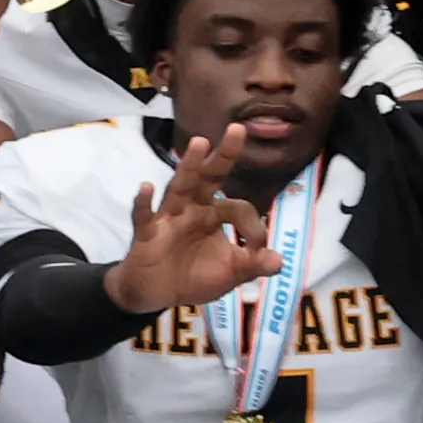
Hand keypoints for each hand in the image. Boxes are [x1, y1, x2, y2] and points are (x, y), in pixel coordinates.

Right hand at [103, 134, 285, 315]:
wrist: (155, 293)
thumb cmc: (193, 276)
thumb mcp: (231, 273)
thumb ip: (254, 265)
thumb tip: (279, 260)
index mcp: (213, 214)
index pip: (239, 208)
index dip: (255, 227)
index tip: (259, 251)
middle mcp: (192, 209)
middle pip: (209, 177)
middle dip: (223, 155)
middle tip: (238, 129)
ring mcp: (168, 218)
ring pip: (180, 187)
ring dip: (189, 165)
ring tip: (199, 143)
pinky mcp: (147, 233)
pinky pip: (144, 216)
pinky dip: (143, 202)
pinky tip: (146, 187)